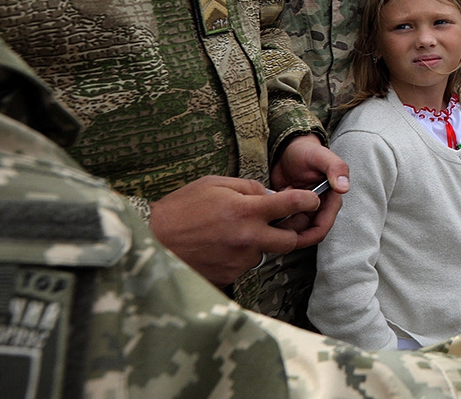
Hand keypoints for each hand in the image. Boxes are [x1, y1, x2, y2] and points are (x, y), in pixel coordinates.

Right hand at [148, 176, 321, 285]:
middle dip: (289, 231)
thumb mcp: (214, 184)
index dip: (308, 202)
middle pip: (290, 240)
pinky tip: (219, 247)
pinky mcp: (228, 276)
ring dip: (258, 243)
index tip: (310, 201)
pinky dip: (238, 256)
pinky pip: (244, 265)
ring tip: (231, 233)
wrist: (149, 240)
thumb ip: (248, 188)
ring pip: (264, 253)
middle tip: (275, 222)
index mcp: (246, 211)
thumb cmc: (180, 208)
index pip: (294, 205)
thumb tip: (272, 195)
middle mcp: (248, 238)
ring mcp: (239, 261)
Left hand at [269, 134, 349, 243]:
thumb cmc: (306, 151)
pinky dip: (274, 218)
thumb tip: (344, 187)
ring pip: (293, 230)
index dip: (308, 237)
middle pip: (306, 233)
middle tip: (274, 226)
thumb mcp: (321, 157)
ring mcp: (303, 210)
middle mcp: (319, 208)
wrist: (288, 149)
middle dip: (290, 233)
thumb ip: (336, 168)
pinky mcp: (289, 210)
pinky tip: (268, 206)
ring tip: (271, 210)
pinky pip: (282, 222)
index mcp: (330, 199)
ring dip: (281, 224)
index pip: (322, 227)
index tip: (291, 239)